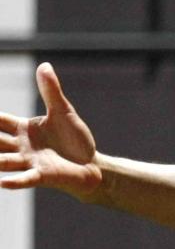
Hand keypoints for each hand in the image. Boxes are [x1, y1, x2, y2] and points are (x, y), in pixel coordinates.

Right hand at [0, 63, 101, 196]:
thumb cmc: (75, 140)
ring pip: (4, 161)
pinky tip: (3, 182)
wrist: (92, 166)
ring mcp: (30, 162)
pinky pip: (26, 179)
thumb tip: (44, 65)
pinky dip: (16, 181)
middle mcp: (20, 146)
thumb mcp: (63, 112)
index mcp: (22, 130)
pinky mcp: (43, 176)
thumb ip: (51, 92)